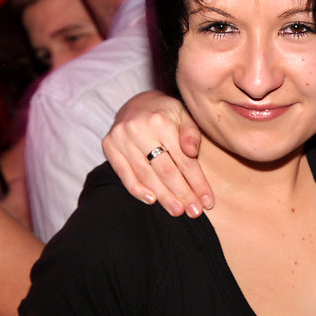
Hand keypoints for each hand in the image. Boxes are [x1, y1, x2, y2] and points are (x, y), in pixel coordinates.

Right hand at [102, 91, 211, 216]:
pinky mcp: (108, 145)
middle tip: (194, 212)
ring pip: (146, 175)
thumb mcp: (185, 115)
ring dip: (164, 197)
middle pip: (165, 170)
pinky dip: (137, 189)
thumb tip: (191, 151)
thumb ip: (191, 134)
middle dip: (182, 194)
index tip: (207, 201)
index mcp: (162, 121)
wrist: (137, 102)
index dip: (197, 182)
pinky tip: (152, 200)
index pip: (183, 160)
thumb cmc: (167, 113)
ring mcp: (121, 138)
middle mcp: (139, 129)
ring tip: (177, 211)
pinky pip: (124, 173)